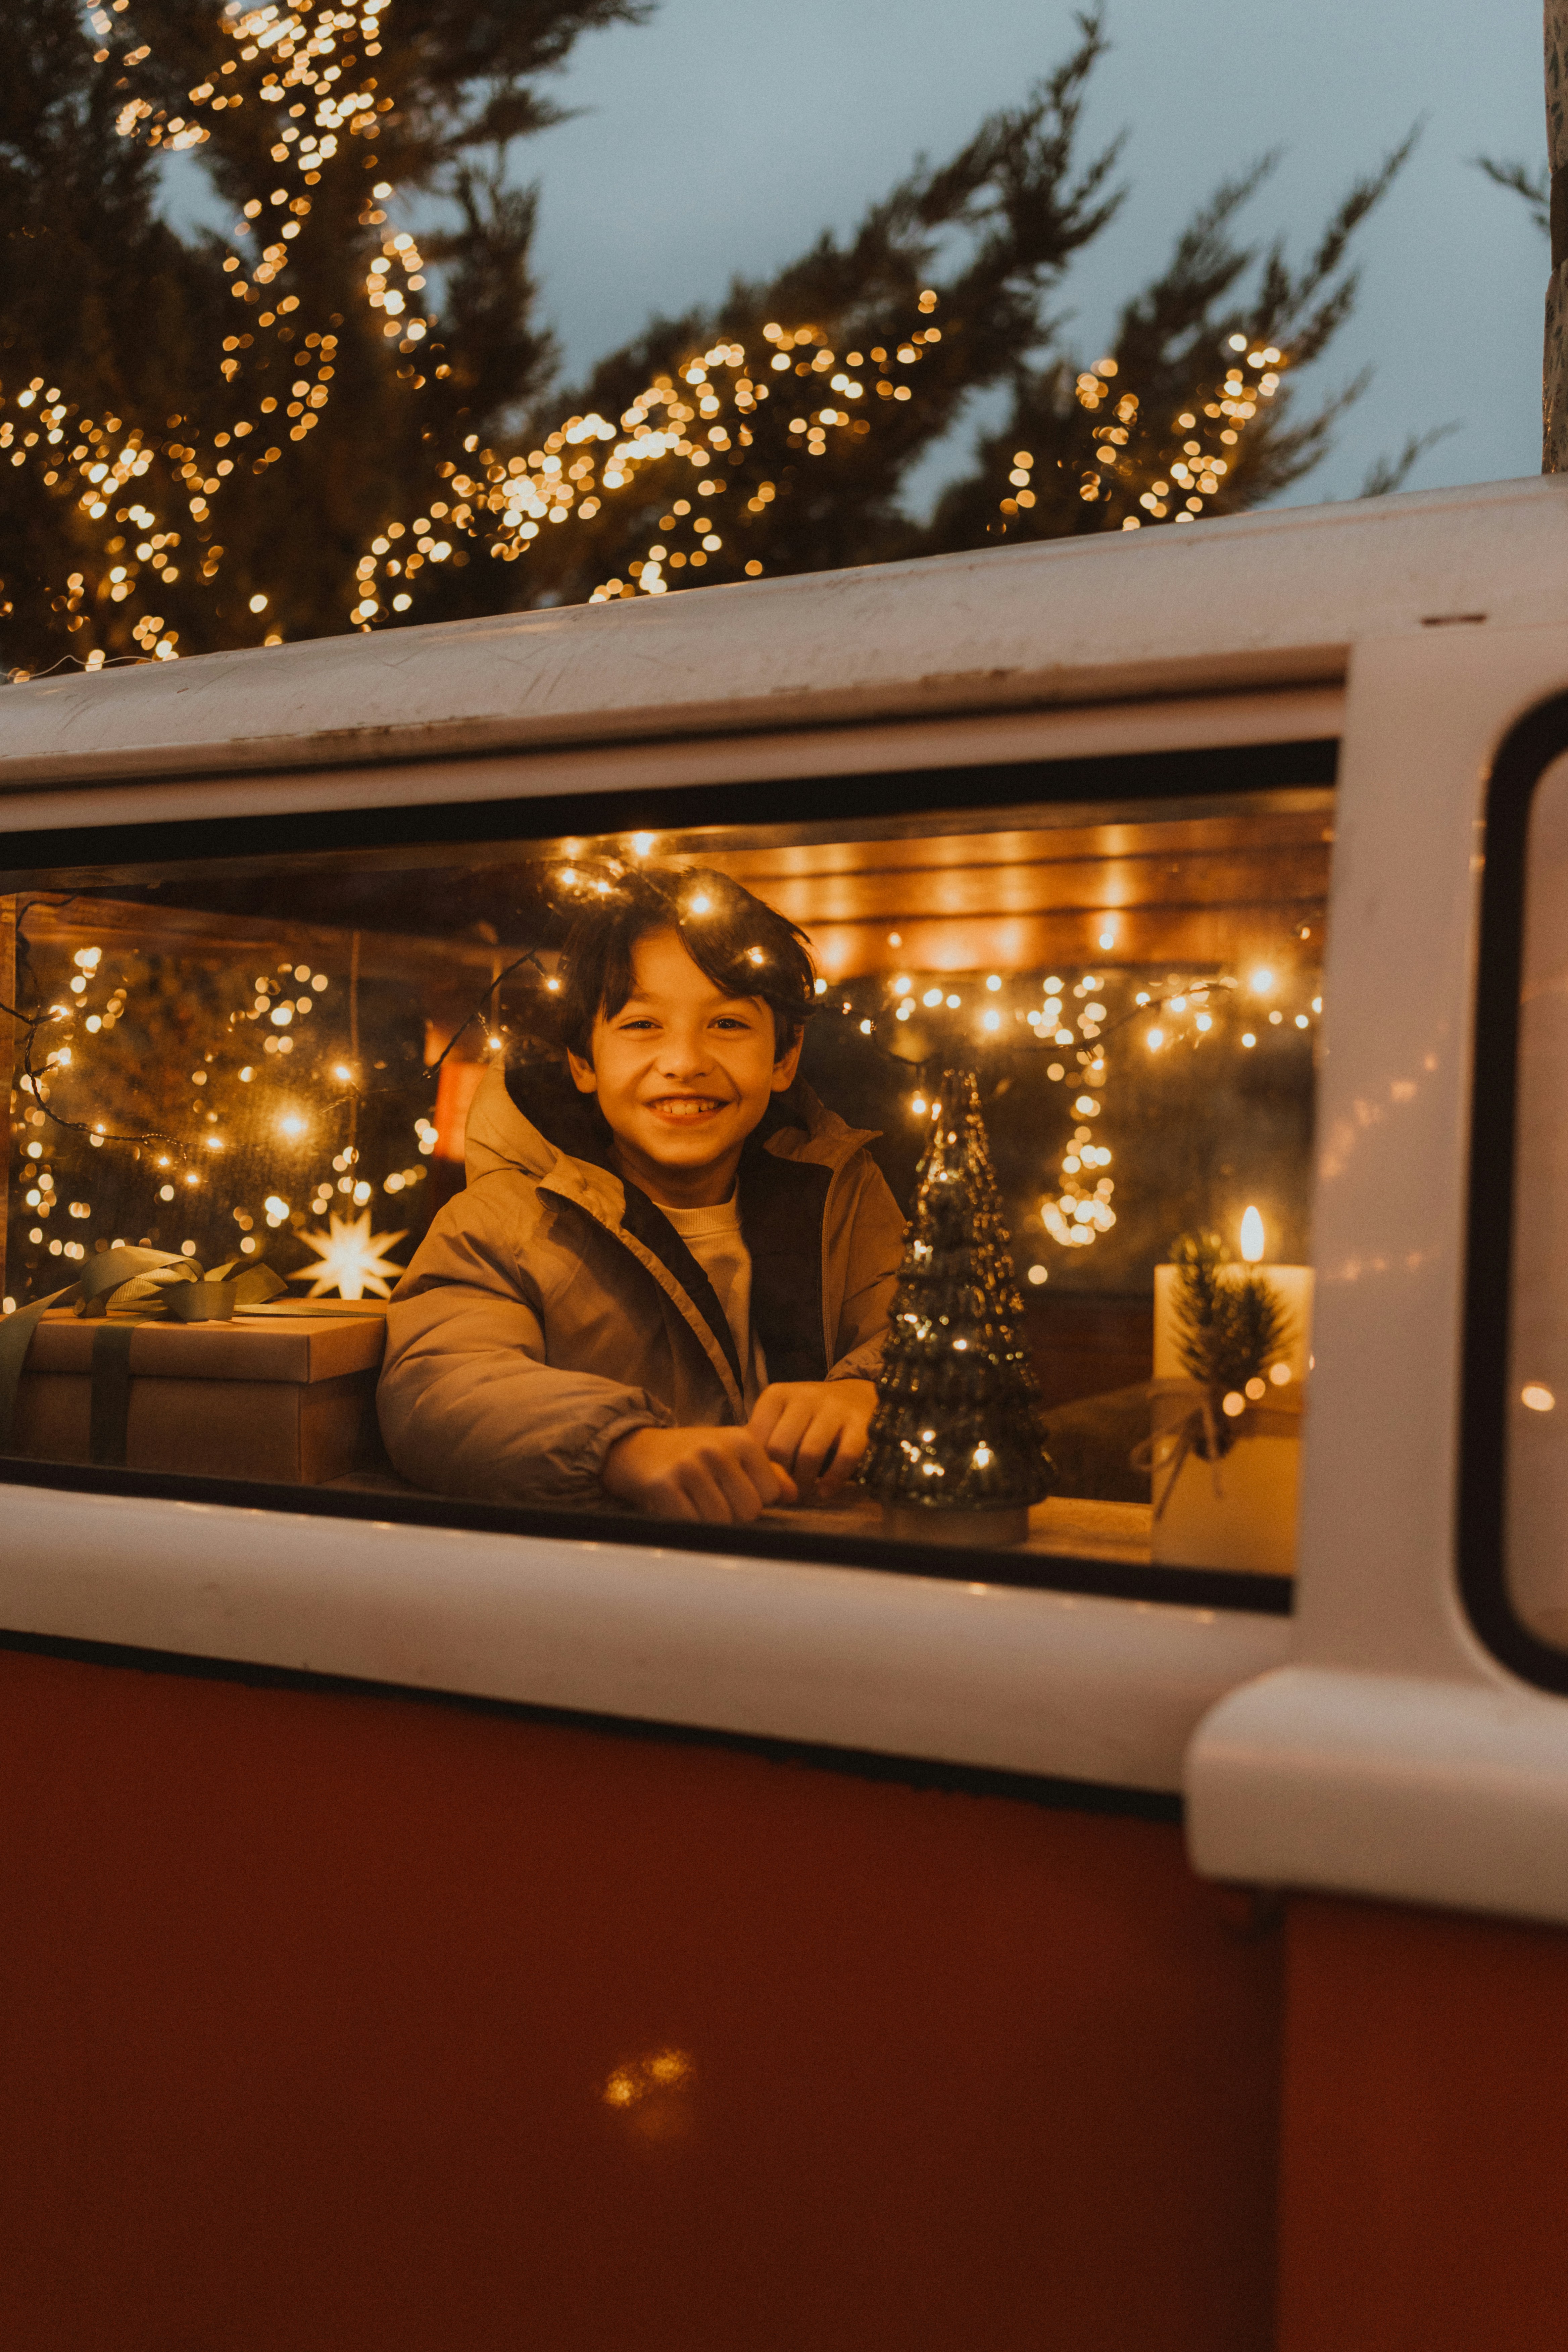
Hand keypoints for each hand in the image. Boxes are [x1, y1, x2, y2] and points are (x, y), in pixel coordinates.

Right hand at [602, 1424, 796, 1523]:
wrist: (637, 1449)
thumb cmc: (692, 1454)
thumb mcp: (732, 1452)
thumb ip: (767, 1472)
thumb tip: (792, 1494)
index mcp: (741, 1440)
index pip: (771, 1492)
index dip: (756, 1500)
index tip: (736, 1491)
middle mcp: (717, 1450)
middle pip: (749, 1510)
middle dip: (735, 1514)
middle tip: (714, 1499)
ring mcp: (689, 1466)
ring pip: (722, 1520)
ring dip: (710, 1521)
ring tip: (696, 1502)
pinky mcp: (664, 1485)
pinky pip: (691, 1523)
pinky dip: (688, 1523)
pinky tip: (679, 1507)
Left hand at [748, 1379, 878, 1501]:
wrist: (857, 1396)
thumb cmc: (809, 1415)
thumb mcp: (781, 1417)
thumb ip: (762, 1439)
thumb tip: (741, 1472)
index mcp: (777, 1395)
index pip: (757, 1436)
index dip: (757, 1465)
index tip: (761, 1481)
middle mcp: (805, 1396)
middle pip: (781, 1447)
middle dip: (780, 1477)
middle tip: (782, 1494)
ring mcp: (834, 1408)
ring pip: (810, 1452)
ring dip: (804, 1482)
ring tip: (802, 1495)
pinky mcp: (861, 1422)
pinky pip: (845, 1456)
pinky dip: (833, 1479)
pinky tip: (826, 1491)